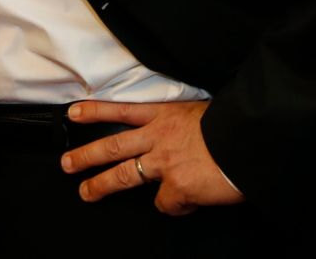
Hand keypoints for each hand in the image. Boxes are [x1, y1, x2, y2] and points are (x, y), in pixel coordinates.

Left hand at [60, 100, 243, 215]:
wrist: (249, 140)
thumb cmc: (230, 126)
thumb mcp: (201, 112)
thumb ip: (181, 124)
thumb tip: (177, 138)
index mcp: (165, 114)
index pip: (121, 110)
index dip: (95, 112)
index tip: (73, 113)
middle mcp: (158, 136)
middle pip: (112, 146)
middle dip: (86, 155)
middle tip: (66, 163)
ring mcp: (164, 163)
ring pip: (123, 175)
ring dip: (100, 185)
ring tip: (85, 193)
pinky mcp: (176, 187)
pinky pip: (165, 203)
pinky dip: (173, 205)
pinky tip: (185, 202)